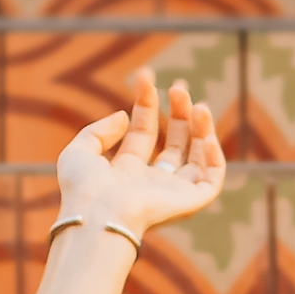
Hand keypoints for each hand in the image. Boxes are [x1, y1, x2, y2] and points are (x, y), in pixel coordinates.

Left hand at [56, 65, 229, 245]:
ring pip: (196, 158)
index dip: (146, 104)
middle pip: (173, 142)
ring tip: (199, 105)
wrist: (99, 215)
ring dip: (201, 129)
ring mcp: (171, 193)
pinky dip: (215, 157)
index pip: (143, 132)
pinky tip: (207, 135)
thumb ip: (98, 131)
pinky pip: (212, 180)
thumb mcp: (79, 152)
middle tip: (180, 86)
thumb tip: (125, 117)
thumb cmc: (84, 190)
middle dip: (179, 113)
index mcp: (126, 172)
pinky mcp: (189, 203)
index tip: (145, 77)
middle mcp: (150, 182)